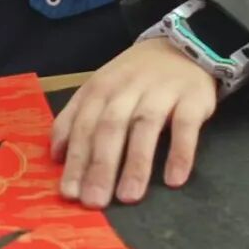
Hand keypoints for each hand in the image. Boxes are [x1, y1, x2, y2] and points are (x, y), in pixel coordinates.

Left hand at [51, 38, 217, 208]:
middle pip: (110, 128)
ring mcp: (161, 92)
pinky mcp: (193, 98)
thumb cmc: (134, 78)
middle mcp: (127, 89)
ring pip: (145, 127)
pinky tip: (174, 180)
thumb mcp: (99, 88)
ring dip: (136, 164)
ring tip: (128, 197)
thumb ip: (75, 118)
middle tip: (94, 202)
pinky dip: (181, 153)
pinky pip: (186, 126)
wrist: (183, 46)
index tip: (69, 193)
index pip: (83, 126)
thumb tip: (55, 155)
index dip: (75, 159)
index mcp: (100, 89)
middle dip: (100, 166)